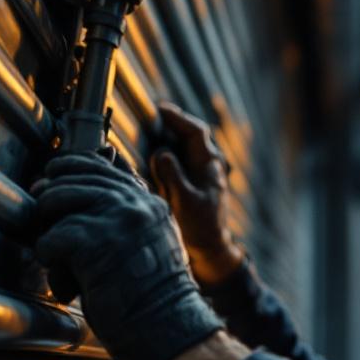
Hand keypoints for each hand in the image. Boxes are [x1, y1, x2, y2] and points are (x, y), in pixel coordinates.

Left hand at [32, 150, 222, 359]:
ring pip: (54, 197)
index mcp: (149, 203)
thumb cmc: (154, 299)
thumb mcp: (151, 246)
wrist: (169, 330)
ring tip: (57, 255)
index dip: (72, 166)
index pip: (103, 165)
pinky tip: (65, 282)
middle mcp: (135, 203)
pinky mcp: (94, 241)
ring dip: (46, 227)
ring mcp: (117, 218)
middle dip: (50, 195)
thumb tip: (77, 195)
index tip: (55, 175)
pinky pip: (48, 238)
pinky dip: (49, 262)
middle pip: (72, 174)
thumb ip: (127, 220)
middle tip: (43, 216)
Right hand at [149, 103, 244, 284]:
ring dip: (169, 136)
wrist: (209, 249)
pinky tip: (153, 152)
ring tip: (150, 128)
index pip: (195, 132)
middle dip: (172, 123)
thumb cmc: (201, 227)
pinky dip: (167, 152)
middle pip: (190, 135)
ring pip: (185, 146)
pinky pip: (179, 160)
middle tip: (151, 115)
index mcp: (209, 166)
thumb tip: (161, 153)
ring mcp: (200, 173)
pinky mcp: (191, 183)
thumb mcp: (185, 202)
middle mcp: (207, 165)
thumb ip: (173, 176)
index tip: (159, 110)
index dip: (178, 118)